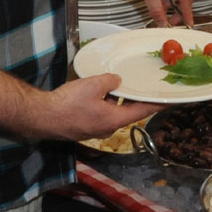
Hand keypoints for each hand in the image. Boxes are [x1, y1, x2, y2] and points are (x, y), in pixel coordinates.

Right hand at [38, 73, 163, 140]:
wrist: (41, 117)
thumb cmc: (68, 103)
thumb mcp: (94, 84)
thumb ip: (110, 81)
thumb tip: (117, 81)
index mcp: (114, 120)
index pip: (143, 111)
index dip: (157, 104)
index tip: (170, 100)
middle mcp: (108, 129)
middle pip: (128, 113)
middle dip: (136, 100)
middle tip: (145, 87)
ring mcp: (95, 130)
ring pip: (113, 113)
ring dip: (118, 100)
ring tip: (122, 85)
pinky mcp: (84, 128)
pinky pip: (101, 114)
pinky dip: (106, 103)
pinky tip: (101, 92)